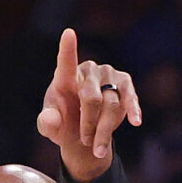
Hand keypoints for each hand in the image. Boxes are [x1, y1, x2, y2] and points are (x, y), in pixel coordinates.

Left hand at [36, 27, 140, 180]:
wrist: (84, 132)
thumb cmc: (64, 123)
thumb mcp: (51, 127)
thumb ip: (47, 123)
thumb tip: (51, 119)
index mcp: (65, 77)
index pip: (65, 62)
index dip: (67, 49)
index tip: (68, 33)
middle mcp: (87, 71)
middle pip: (92, 99)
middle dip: (89, 125)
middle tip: (85, 142)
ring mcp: (107, 74)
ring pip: (111, 105)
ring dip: (104, 131)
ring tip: (97, 149)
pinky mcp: (124, 83)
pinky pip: (129, 97)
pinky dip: (133, 111)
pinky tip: (135, 121)